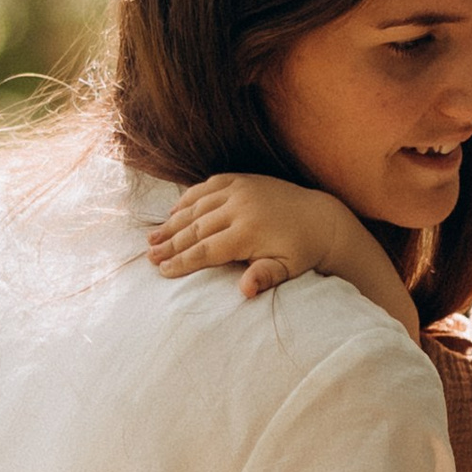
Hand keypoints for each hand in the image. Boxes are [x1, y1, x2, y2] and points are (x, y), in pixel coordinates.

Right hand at [149, 174, 361, 301]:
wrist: (321, 218)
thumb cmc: (301, 251)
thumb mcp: (287, 269)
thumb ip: (264, 277)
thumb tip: (244, 292)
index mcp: (250, 231)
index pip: (206, 249)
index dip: (182, 261)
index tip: (163, 271)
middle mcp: (241, 206)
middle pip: (196, 228)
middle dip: (170, 244)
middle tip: (150, 257)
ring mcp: (240, 189)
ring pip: (197, 206)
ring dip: (173, 222)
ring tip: (153, 238)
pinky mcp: (241, 179)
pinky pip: (207, 186)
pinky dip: (188, 199)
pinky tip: (173, 212)